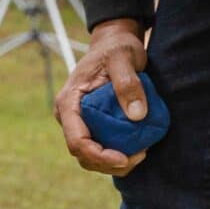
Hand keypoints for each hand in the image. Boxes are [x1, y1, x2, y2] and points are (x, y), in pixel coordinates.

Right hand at [53, 17, 148, 175]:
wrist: (114, 44)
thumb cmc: (117, 48)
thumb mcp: (124, 57)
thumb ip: (128, 82)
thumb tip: (136, 116)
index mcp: (68, 102)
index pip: (76, 141)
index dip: (99, 156)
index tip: (124, 158)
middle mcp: (68, 116)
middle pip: (82, 155)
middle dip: (109, 164)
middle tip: (140, 156)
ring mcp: (79, 122)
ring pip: (90, 157)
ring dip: (114, 164)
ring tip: (141, 152)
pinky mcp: (91, 125)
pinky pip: (100, 148)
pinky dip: (117, 155)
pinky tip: (138, 147)